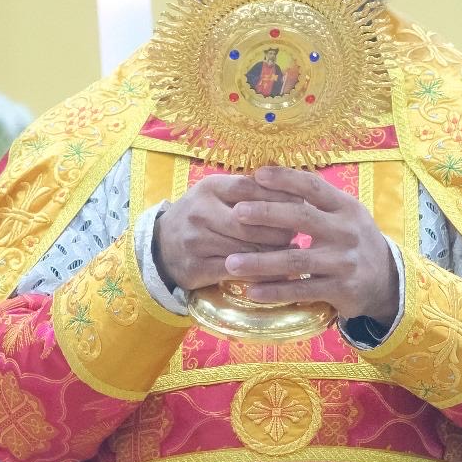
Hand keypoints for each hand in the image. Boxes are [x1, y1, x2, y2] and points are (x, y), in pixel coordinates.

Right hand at [153, 173, 297, 292]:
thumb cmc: (199, 217)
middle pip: (252, 222)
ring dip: (274, 253)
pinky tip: (276, 273)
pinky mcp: (198, 267)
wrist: (161, 247)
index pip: (250, 188)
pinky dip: (261, 273)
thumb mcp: (216, 195)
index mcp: (209, 188)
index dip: (278, 196)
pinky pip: (238, 271)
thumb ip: (248, 191)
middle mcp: (201, 212)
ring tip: (290, 252)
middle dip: (280, 229)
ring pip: (248, 249)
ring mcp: (198, 241)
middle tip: (297, 232)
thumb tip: (294, 190)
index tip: (300, 204)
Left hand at [220, 166, 399, 325]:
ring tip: (231, 262)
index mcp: (346, 208)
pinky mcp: (341, 289)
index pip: (313, 186)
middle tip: (236, 213)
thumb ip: (316, 201)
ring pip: (296, 260)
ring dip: (260, 262)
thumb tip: (271, 178)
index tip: (257, 175)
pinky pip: (302, 290)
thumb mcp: (345, 215)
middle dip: (266, 214)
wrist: (387, 280)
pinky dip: (276, 291)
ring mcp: (344, 262)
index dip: (285, 179)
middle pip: (302, 218)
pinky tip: (253, 291)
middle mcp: (346, 232)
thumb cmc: (354, 242)